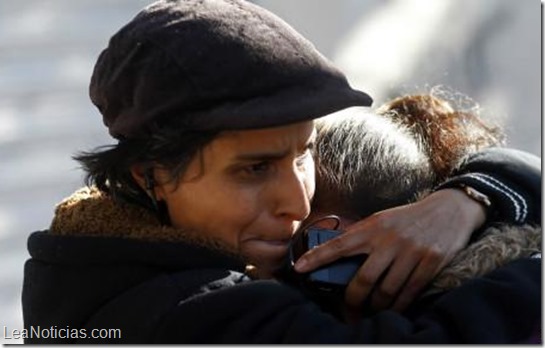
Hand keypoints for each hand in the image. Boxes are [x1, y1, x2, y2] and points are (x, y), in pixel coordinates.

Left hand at [294, 189, 486, 311]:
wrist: (449, 209)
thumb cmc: (408, 217)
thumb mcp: (382, 219)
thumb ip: (362, 235)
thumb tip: (337, 253)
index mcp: (373, 227)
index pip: (339, 244)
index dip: (317, 258)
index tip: (299, 269)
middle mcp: (390, 240)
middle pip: (363, 280)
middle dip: (352, 301)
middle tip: (347, 311)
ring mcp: (411, 252)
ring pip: (386, 291)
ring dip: (375, 307)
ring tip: (369, 312)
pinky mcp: (429, 263)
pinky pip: (408, 293)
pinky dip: (398, 306)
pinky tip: (391, 309)